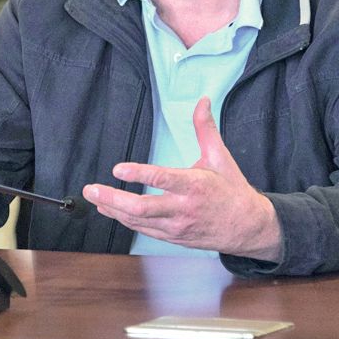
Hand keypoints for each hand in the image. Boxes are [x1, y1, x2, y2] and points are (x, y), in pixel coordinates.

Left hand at [82, 97, 280, 261]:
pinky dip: (124, 220)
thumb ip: (205, 129)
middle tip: (91, 190)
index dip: (138, 175)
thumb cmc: (231, 189)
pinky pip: (144, 230)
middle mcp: (183, 208)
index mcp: (195, 185)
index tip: (117, 169)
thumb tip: (202, 100)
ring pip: (139, 221)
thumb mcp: (220, 157)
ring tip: (94, 198)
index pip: (162, 179)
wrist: (247, 228)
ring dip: (113, 210)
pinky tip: (110, 211)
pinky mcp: (173, 238)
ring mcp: (177, 226)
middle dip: (113, 198)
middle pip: (142, 208)